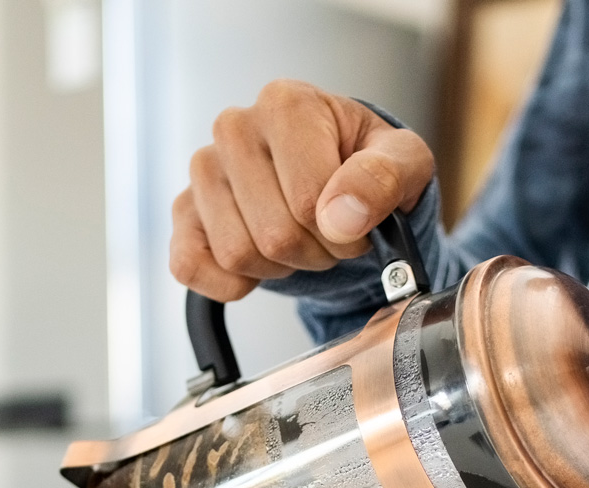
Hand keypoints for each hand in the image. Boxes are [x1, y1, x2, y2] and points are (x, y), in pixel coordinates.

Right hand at [170, 80, 435, 300]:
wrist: (338, 179)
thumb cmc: (367, 164)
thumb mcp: (404, 162)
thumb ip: (384, 178)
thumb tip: (341, 216)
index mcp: (287, 103)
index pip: (308, 200)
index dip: (344, 233)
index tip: (358, 224)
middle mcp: (235, 128)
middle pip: (274, 233)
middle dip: (315, 252)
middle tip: (331, 235)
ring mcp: (204, 170)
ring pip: (237, 254)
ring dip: (280, 266)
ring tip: (300, 239)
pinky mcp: (184, 211)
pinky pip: (189, 266)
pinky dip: (230, 283)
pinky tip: (260, 265)